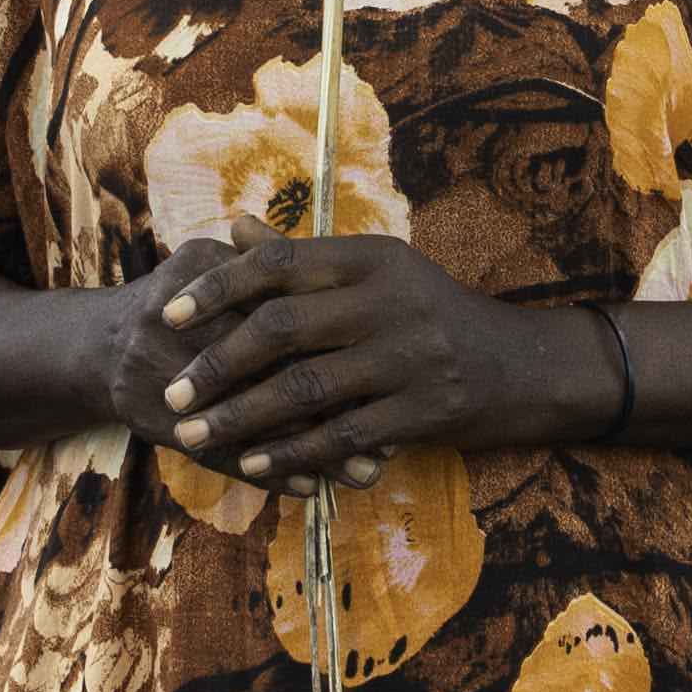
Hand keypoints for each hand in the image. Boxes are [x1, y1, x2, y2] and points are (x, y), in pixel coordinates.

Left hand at [139, 236, 580, 485]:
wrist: (524, 366)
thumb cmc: (433, 313)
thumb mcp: (377, 272)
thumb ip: (303, 256)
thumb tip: (234, 227)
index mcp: (372, 257)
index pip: (279, 264)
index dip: (217, 288)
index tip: (168, 315)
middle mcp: (389, 300)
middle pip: (283, 329)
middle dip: (216, 363)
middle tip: (172, 392)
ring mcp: (409, 356)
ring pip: (306, 389)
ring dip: (241, 416)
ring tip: (194, 436)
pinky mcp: (425, 409)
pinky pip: (343, 436)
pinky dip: (292, 452)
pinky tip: (252, 464)